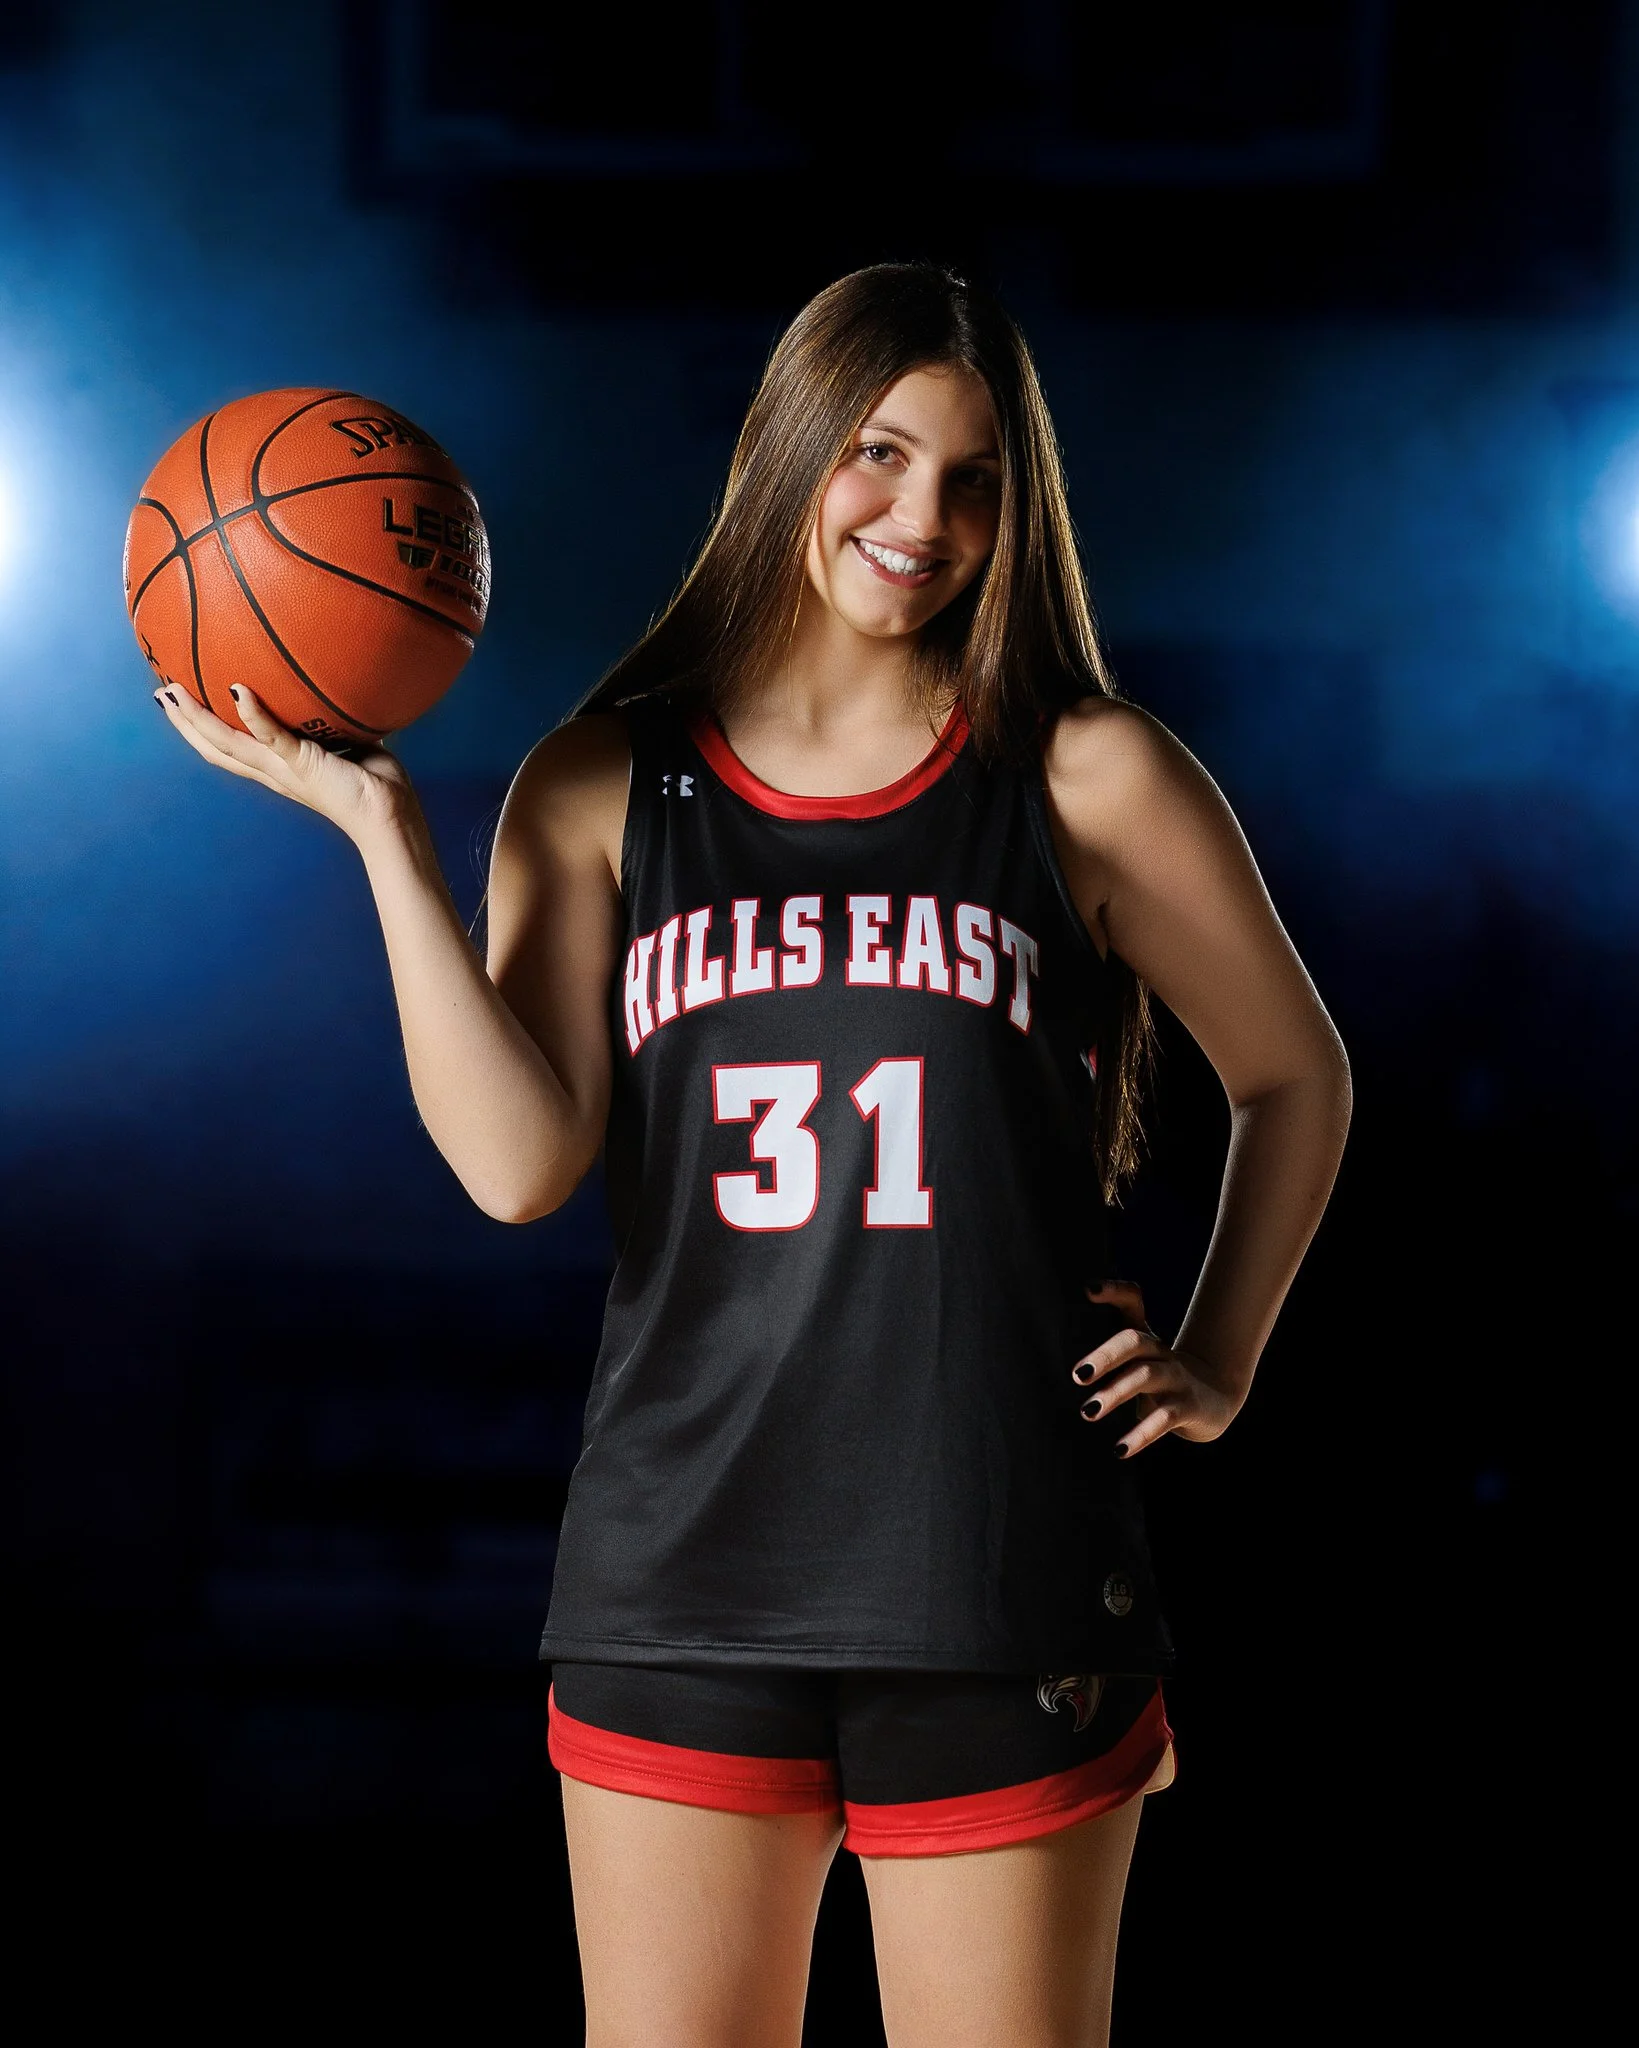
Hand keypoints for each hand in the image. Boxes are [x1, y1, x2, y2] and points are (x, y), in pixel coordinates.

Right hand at [153, 684, 417, 846]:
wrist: (390, 816)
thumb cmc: (375, 782)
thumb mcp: (345, 743)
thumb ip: (330, 722)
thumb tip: (334, 690)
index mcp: (278, 768)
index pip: (229, 749)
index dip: (201, 729)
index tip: (180, 704)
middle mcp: (274, 772)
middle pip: (215, 748)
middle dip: (184, 723)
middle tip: (159, 694)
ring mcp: (285, 769)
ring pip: (229, 743)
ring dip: (198, 718)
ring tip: (173, 692)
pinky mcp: (305, 764)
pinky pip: (273, 737)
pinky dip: (254, 715)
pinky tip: (238, 690)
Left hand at [1071, 1279, 1238, 1457]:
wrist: (1215, 1398)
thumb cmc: (1162, 1374)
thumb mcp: (1139, 1359)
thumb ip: (1110, 1345)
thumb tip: (1080, 1318)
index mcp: (1146, 1338)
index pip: (1131, 1304)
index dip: (1113, 1292)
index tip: (1090, 1290)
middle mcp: (1160, 1352)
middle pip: (1134, 1341)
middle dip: (1105, 1355)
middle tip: (1078, 1376)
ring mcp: (1176, 1378)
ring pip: (1145, 1378)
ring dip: (1115, 1393)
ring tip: (1087, 1412)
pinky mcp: (1187, 1407)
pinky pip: (1162, 1420)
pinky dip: (1140, 1435)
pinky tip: (1119, 1450)